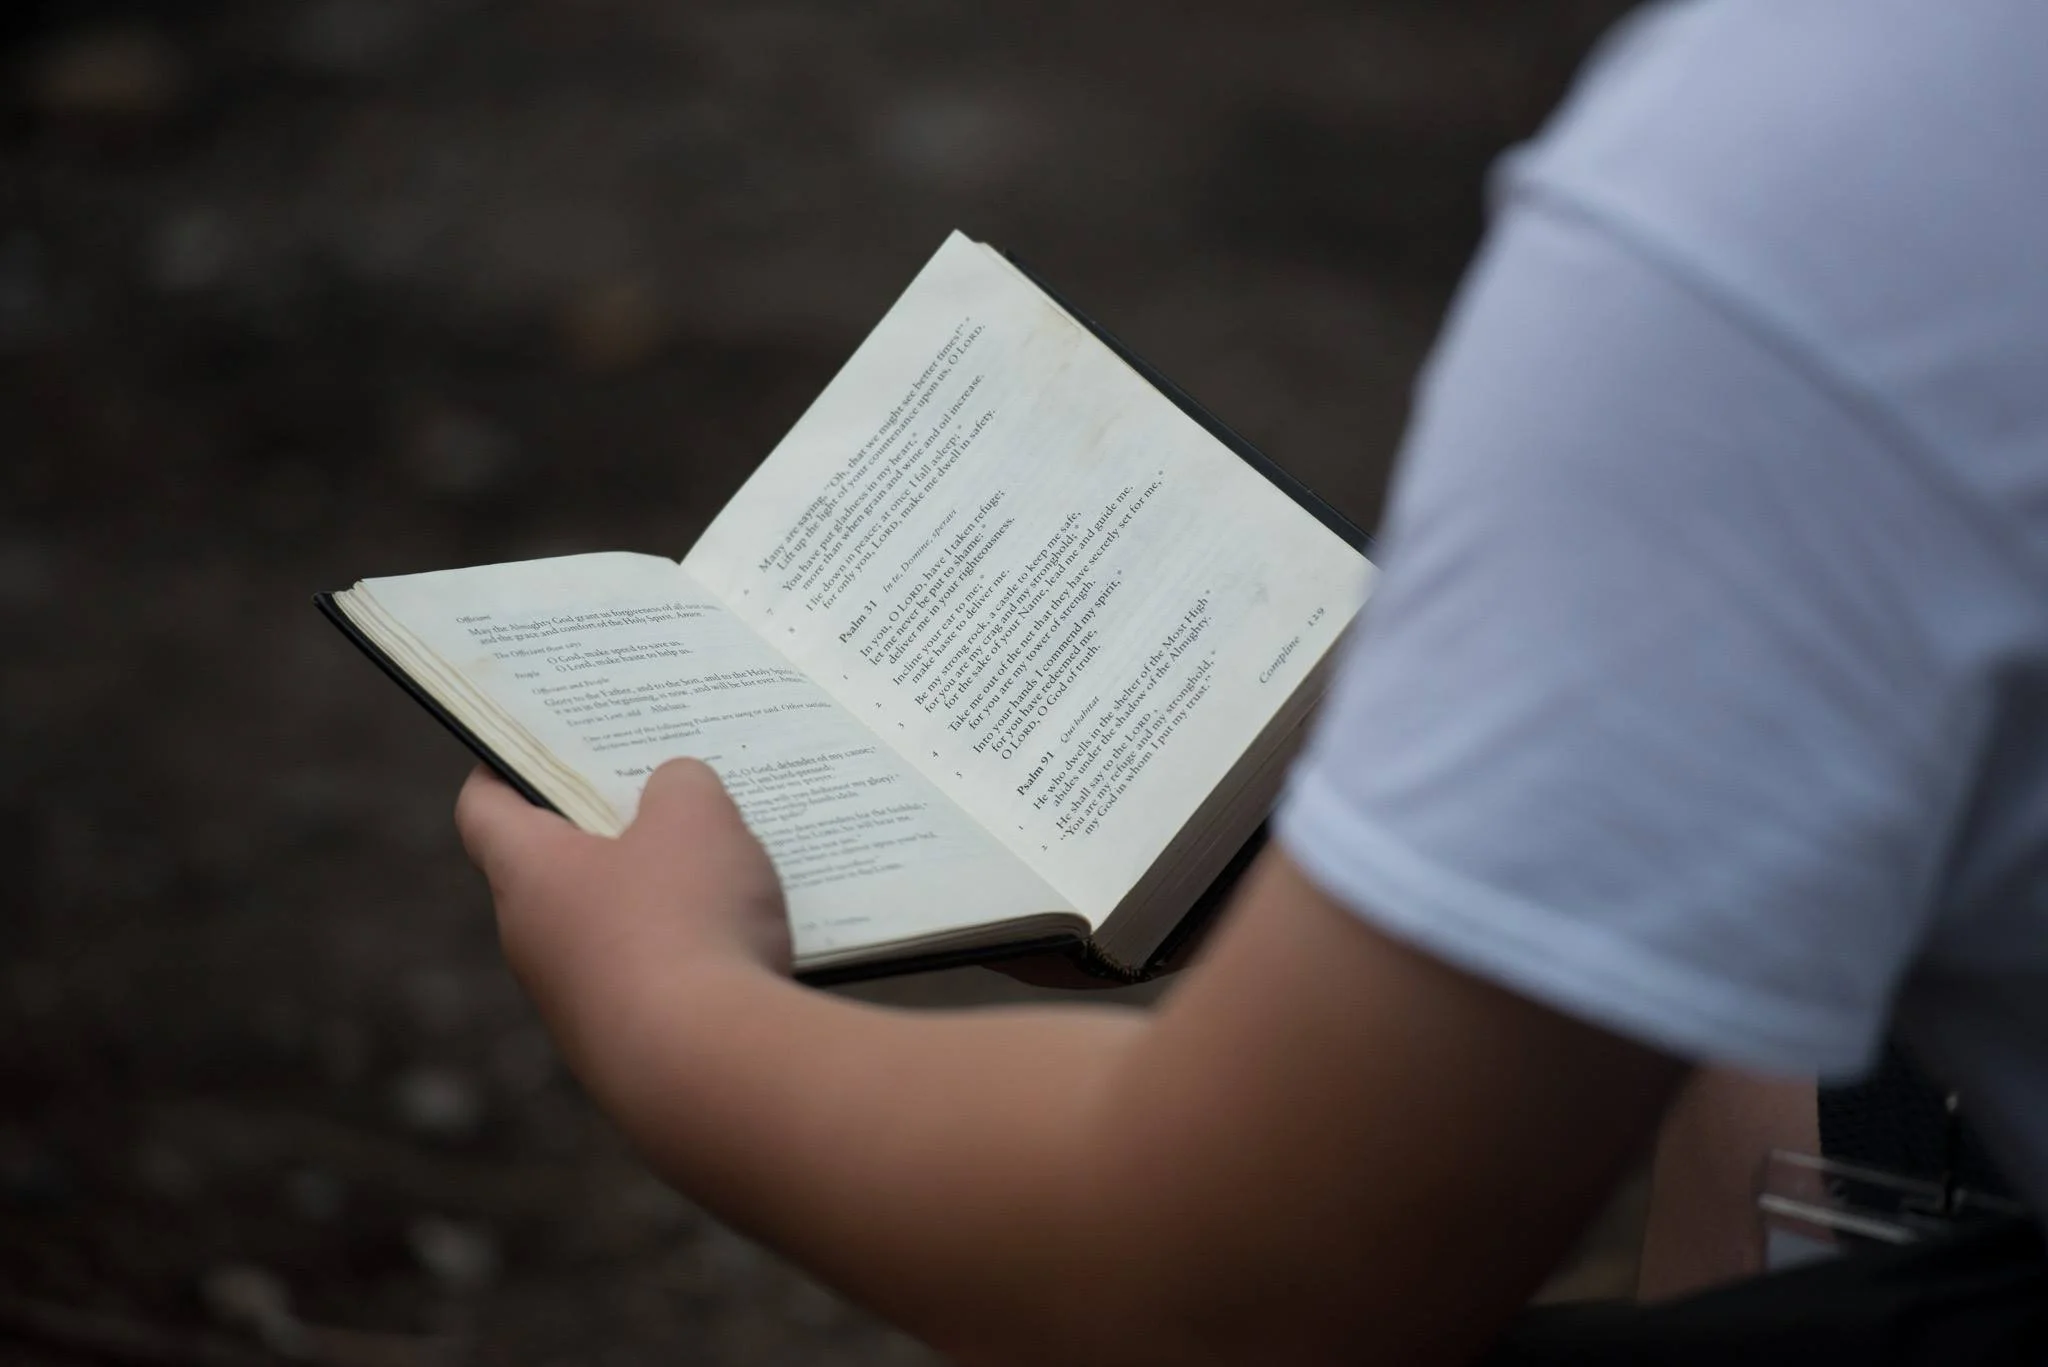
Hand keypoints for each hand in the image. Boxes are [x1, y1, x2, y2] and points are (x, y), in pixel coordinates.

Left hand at [453, 760, 792, 1068]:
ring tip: (728, 866)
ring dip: (660, 898)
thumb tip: (676, 794)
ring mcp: (580, 1005)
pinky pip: (657, 983)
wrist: (709, 1072)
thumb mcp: (697, 818)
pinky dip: (692, 957)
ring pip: (613, 929)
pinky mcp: (628, 1049)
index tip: (528, 742)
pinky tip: (748, 943)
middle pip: (557, 868)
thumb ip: (681, 784)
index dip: (502, 767)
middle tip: (660, 789)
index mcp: (529, 875)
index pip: (484, 809)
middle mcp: (536, 944)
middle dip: (607, 829)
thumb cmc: (685, 925)